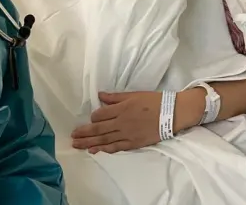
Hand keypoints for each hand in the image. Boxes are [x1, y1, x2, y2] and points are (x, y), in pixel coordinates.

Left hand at [71, 89, 203, 152]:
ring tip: (77, 145)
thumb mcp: (134, 94)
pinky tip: (95, 150)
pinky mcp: (133, 143)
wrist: (172, 113)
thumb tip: (100, 95)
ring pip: (104, 140)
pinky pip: (115, 147)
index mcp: (121, 108)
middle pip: (98, 129)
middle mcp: (121, 122)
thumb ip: (116, 97)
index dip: (93, 117)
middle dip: (84, 133)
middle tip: (72, 136)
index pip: (100, 114)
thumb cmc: (154, 101)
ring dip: (89, 143)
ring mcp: (127, 134)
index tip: (90, 119)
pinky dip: (104, 149)